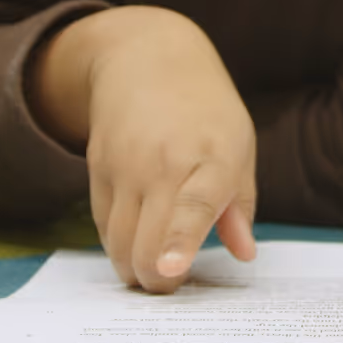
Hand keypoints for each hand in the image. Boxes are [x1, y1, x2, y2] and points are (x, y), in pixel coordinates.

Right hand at [33, 8, 259, 293]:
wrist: (146, 59)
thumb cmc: (207, 110)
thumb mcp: (240, 146)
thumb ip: (240, 205)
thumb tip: (244, 252)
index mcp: (213, 157)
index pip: (195, 206)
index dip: (181, 242)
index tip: (171, 269)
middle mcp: (166, 162)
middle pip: (147, 240)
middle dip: (157, 281)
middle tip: (172, 284)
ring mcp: (127, 166)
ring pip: (119, 242)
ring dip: (134, 268)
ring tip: (153, 270)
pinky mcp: (98, 169)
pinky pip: (104, 226)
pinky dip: (118, 246)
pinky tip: (134, 243)